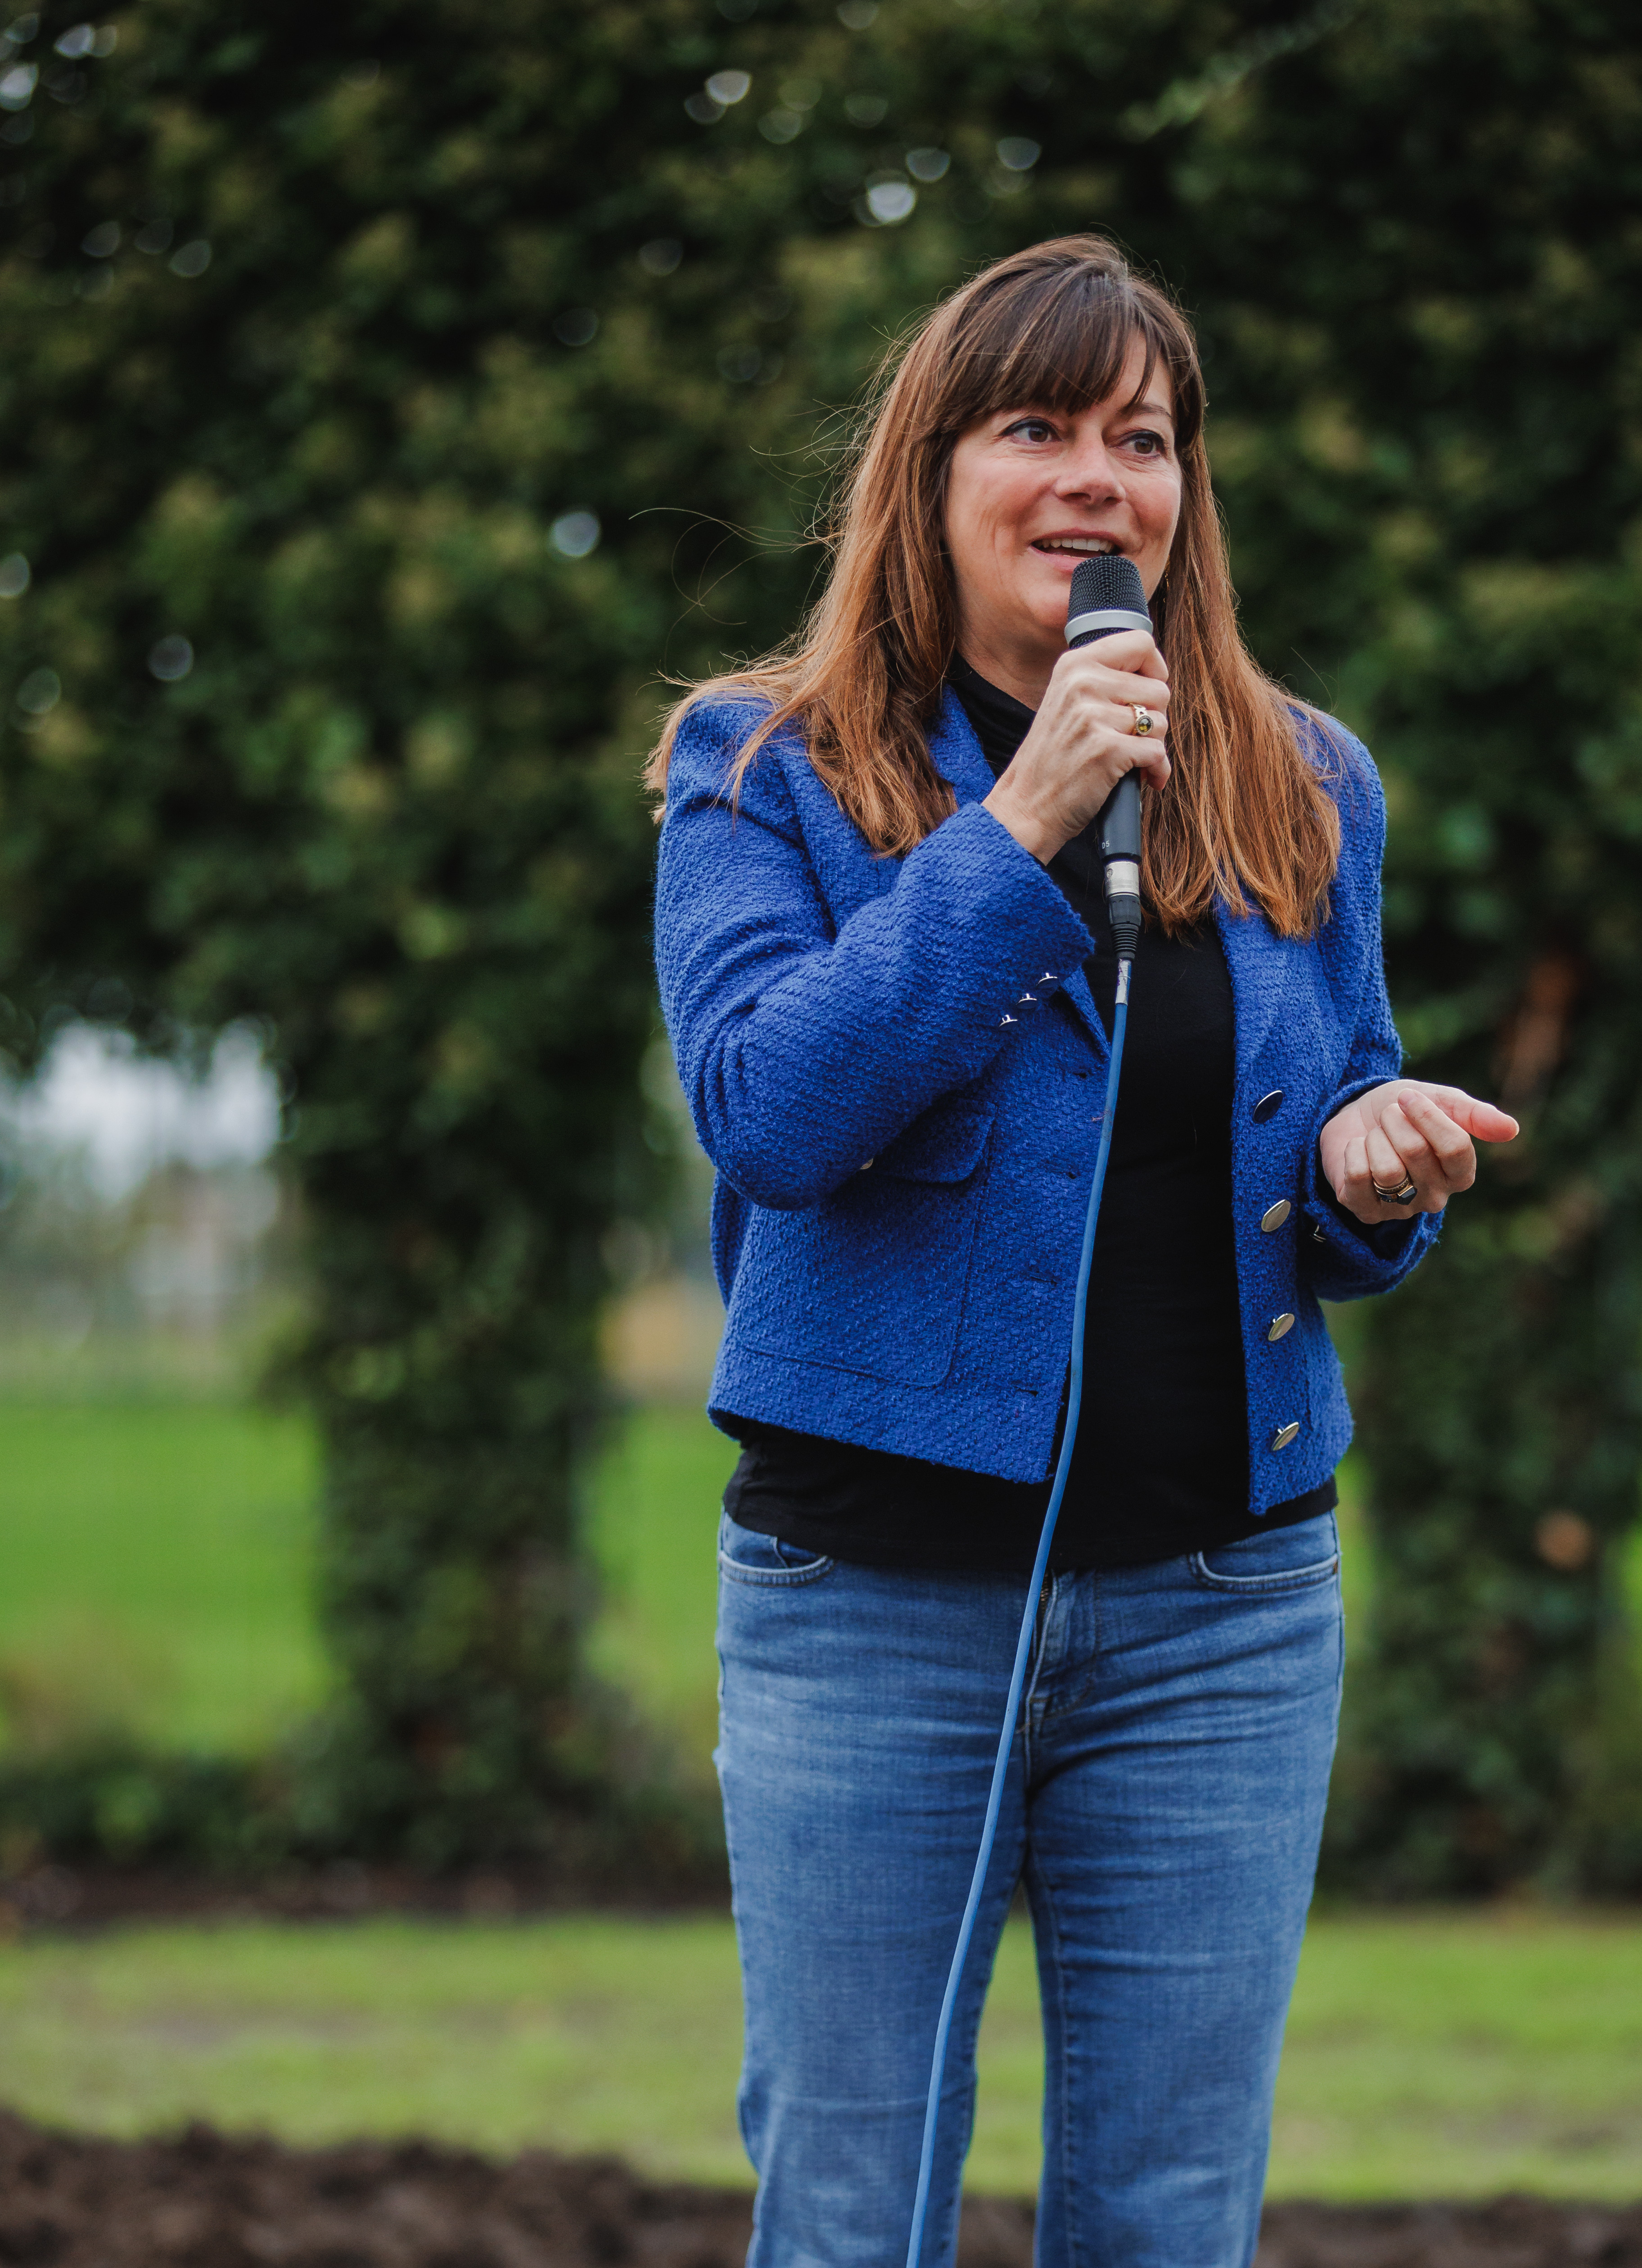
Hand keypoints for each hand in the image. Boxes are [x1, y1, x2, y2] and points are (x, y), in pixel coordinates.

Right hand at [981, 629, 1171, 863]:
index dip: (1155, 669)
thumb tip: (1157, 674)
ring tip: (1130, 760)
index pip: (1140, 642)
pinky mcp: (1107, 750)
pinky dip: (1156, 770)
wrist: (1025, 806)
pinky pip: (1158, 752)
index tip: (1147, 693)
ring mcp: (1093, 716)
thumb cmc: (1054, 759)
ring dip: (1153, 746)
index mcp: (1074, 664)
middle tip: (1131, 738)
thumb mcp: (1067, 701)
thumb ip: (1103, 680)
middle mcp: (1083, 683)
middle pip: (1159, 688)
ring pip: (1160, 722)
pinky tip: (1142, 778)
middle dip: (1153, 718)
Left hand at [1319, 1080, 1518, 1225]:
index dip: (1427, 1116)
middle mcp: (1436, 1197)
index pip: (1456, 1148)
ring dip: (1374, 1139)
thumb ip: (1474, 1114)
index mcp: (1461, 1173)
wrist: (1355, 1118)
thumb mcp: (1439, 1100)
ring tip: (1374, 1137)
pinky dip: (1353, 1152)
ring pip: (1386, 1169)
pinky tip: (1358, 1152)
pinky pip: (1358, 1177)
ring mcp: (1401, 1209)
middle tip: (1389, 1118)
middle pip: (1415, 1152)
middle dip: (1395, 1122)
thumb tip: (1512, 1129)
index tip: (1408, 1097)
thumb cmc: (1403, 1111)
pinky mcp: (1366, 1212)